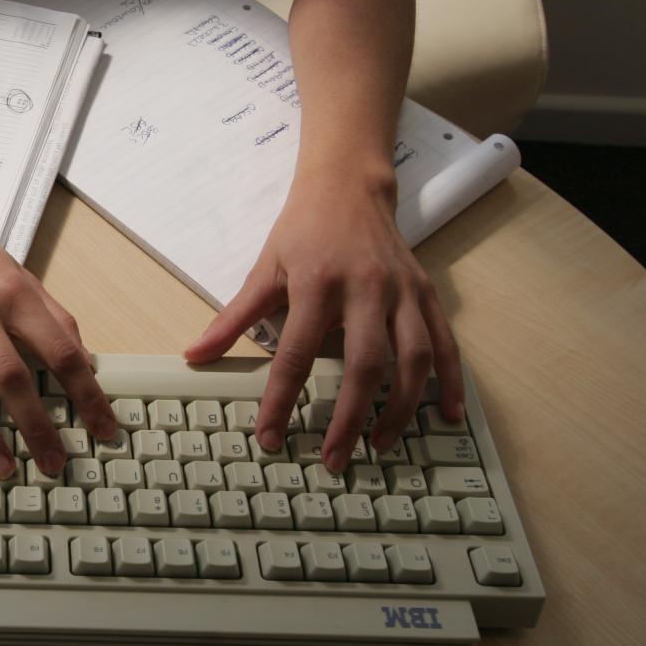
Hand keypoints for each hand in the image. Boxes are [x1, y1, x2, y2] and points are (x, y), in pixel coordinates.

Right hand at [0, 199, 117, 478]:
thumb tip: (83, 358)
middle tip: (55, 463)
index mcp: (13, 294)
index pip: (61, 351)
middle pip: (12, 376)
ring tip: (3, 466)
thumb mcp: (16, 273)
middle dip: (37, 425)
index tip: (103, 429)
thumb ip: (51, 314)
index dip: (87, 394)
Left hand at [183, 173, 463, 472]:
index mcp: (316, 284)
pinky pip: (445, 343)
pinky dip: (451, 381)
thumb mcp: (264, 270)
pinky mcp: (427, 292)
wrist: (348, 186)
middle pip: (363, 363)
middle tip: (334, 459)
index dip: (281, 400)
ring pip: (411, 358)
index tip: (271, 436)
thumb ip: (232, 319)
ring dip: (400, 408)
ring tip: (382, 446)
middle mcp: (365, 288)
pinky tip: (448, 415)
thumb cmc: (303, 231)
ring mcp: (402, 291)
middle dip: (349, 417)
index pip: (295, 354)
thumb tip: (194, 354)